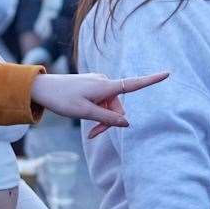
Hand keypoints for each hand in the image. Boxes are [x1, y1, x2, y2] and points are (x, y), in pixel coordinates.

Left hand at [29, 71, 168, 138]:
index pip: (133, 84)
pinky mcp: (92, 87)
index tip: (167, 73)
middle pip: (118, 107)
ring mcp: (98, 84)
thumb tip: (127, 123)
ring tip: (89, 130)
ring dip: (103, 120)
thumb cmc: (62, 99)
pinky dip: (98, 113)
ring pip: (110, 108)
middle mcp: (104, 82)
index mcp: (105, 86)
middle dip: (110, 122)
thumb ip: (107, 119)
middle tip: (94, 135)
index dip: (151, 80)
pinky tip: (86, 118)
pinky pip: (102, 103)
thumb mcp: (85, 113)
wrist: (42, 88)